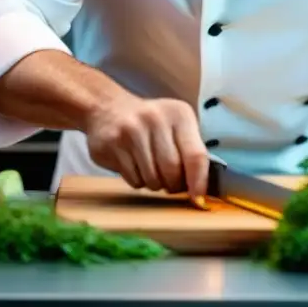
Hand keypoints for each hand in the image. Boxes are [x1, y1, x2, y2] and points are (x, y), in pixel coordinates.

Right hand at [84, 93, 208, 199]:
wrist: (107, 109)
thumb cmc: (151, 123)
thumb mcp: (176, 125)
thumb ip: (190, 150)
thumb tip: (200, 190)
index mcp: (179, 114)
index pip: (196, 155)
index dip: (199, 181)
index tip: (198, 198)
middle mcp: (156, 119)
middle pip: (172, 170)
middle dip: (173, 185)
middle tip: (170, 183)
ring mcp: (131, 131)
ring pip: (152, 179)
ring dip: (155, 184)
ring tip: (151, 170)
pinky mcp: (112, 145)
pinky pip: (133, 179)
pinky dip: (137, 181)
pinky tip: (134, 166)